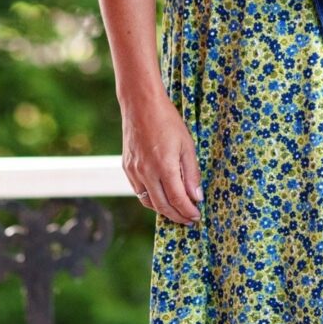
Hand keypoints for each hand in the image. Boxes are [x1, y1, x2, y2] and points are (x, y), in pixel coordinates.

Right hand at [122, 92, 203, 225]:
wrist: (141, 104)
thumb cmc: (167, 121)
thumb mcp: (186, 145)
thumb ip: (191, 173)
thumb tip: (196, 197)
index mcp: (164, 166)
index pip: (177, 200)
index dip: (188, 211)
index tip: (196, 216)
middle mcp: (146, 172)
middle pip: (162, 206)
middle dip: (177, 216)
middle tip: (189, 219)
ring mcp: (134, 171)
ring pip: (148, 202)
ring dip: (163, 210)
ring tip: (176, 210)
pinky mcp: (126, 167)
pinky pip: (138, 191)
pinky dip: (150, 199)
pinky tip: (161, 196)